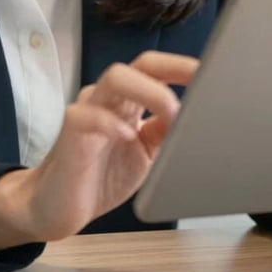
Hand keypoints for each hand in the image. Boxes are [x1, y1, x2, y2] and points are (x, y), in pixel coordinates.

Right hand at [0, 51, 197, 250]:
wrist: (57, 206)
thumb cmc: (102, 175)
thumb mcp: (147, 153)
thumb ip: (167, 132)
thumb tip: (200, 118)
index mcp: (128, 101)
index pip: (155, 69)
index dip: (182, 67)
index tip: (214, 74)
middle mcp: (108, 98)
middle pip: (138, 65)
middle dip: (172, 68)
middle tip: (200, 84)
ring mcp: (87, 111)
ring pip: (114, 78)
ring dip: (149, 91)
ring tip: (172, 113)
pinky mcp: (69, 133)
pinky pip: (85, 116)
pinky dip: (109, 123)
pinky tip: (126, 137)